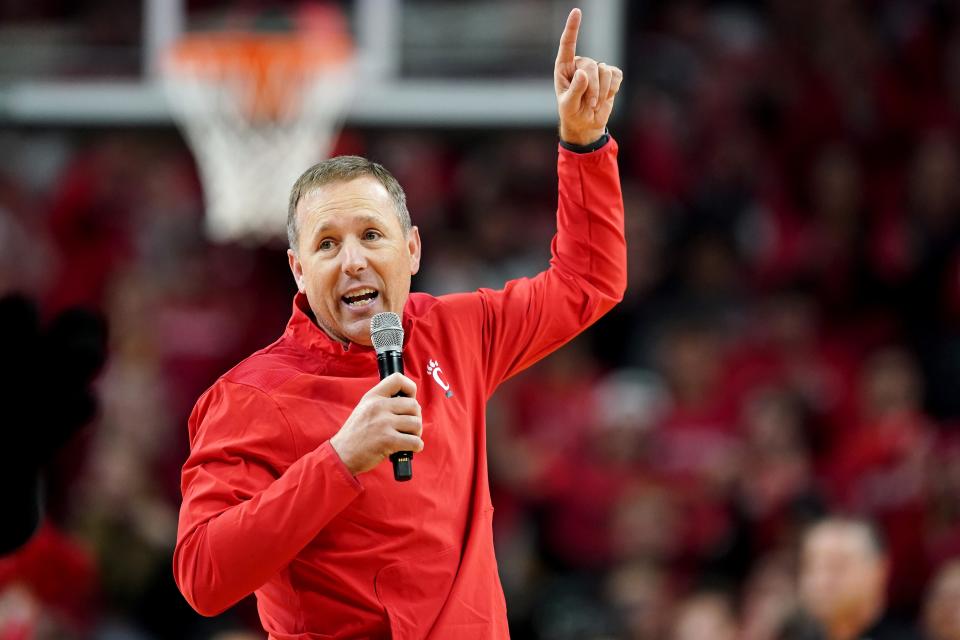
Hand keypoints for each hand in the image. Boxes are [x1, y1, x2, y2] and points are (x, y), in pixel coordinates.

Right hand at [329, 373, 423, 475]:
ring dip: (417, 433)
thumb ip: (382, 401)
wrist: (341, 455)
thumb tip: (409, 400)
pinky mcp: (388, 440)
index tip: (410, 398)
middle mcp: (379, 406)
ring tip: (408, 438)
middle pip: (414, 405)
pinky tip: (410, 448)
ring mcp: (383, 423)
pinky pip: (415, 441)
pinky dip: (417, 446)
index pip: (397, 379)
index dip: (410, 388)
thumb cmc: (356, 434)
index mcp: (373, 397)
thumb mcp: (364, 408)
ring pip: (416, 423)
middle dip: (416, 417)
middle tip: (409, 427)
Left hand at [554, 8, 623, 145]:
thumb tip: (584, 73)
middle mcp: (581, 64)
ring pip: (605, 72)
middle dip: (593, 88)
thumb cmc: (572, 114)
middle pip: (592, 66)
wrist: (586, 124)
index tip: (577, 12)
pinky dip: (612, 90)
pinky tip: (605, 97)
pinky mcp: (610, 75)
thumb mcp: (568, 106)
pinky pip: (616, 76)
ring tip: (594, 104)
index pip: (568, 44)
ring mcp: (596, 68)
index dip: (573, 27)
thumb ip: (575, 90)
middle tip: (590, 104)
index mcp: (565, 67)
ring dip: (602, 92)